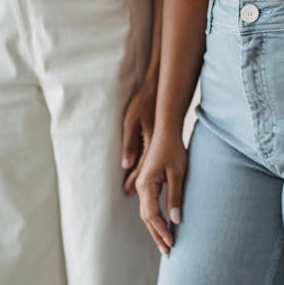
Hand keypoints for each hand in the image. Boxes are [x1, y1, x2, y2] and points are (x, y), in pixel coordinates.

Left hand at [121, 79, 156, 194]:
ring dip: (143, 177)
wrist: (158, 90)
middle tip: (128, 195)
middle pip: (146, 170)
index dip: (131, 180)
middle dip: (137, 183)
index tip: (125, 192)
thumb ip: (129, 144)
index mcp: (150, 143)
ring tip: (135, 189)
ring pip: (150, 165)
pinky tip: (145, 171)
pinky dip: (147, 166)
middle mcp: (156, 146)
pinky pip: (152, 157)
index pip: (140, 167)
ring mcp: (158, 143)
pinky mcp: (158, 139)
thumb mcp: (131, 122)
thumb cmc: (143, 104)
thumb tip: (126, 166)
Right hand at [136, 129, 186, 256]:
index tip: (172, 242)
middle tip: (168, 252)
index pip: (152, 215)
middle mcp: (141, 187)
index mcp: (146, 185)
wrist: (166, 131)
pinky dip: (156, 219)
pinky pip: (150, 206)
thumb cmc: (173, 150)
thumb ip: (175, 197)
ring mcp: (143, 185)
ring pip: (147, 213)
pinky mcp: (148, 183)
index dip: (162, 230)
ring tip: (166, 244)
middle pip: (147, 218)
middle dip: (157, 235)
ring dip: (156, 229)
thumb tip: (175, 220)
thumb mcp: (178, 173)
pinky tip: (164, 226)